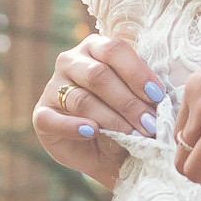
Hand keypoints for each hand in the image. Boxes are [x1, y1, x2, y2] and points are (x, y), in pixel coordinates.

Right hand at [33, 33, 167, 189]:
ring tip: (132, 135)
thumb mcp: (137, 100)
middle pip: (98, 75)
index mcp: (96, 48)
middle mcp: (71, 61)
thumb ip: (143, 93)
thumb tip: (158, 99)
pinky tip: (91, 131)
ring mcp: (54, 87)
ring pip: (81, 99)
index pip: (114, 49)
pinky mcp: (42, 114)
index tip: (157, 96)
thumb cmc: (124, 117)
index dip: (136, 72)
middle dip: (127, 101)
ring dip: (110, 119)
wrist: (106, 153)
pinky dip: (73, 126)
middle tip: (149, 124)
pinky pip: (53, 119)